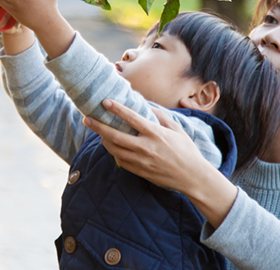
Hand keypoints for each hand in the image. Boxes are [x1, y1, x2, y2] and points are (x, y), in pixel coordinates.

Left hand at [84, 99, 239, 227]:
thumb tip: (146, 106)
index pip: (131, 118)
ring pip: (114, 149)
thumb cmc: (186, 150)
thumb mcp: (177, 129)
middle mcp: (146, 147)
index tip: (105, 102)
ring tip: (97, 131)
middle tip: (87, 118)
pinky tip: (111, 145)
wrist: (192, 177)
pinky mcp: (139, 171)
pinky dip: (113, 152)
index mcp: (155, 133)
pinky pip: (120, 161)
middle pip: (115, 136)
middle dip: (98, 126)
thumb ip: (161, 116)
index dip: (117, 109)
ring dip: (103, 139)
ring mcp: (141, 161)